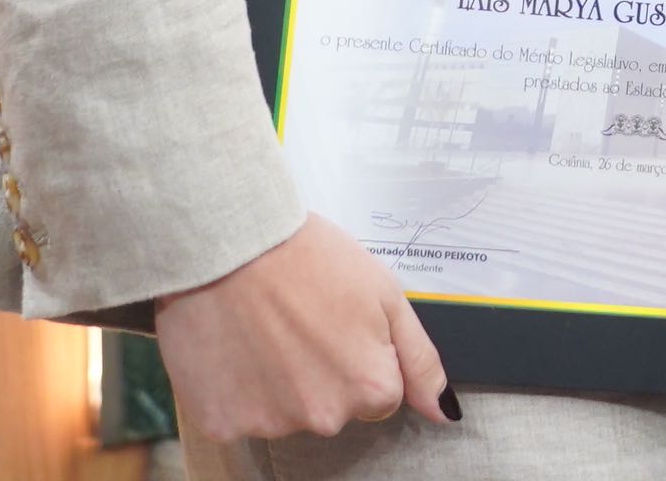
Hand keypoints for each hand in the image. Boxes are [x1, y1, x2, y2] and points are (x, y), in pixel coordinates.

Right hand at [154, 213, 453, 443]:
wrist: (231, 240)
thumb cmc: (306, 256)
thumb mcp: (385, 293)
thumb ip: (420, 359)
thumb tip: (443, 411)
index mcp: (370, 388)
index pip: (380, 393)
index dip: (358, 354)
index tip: (334, 322)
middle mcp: (324, 417)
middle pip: (332, 407)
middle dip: (320, 372)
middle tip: (298, 320)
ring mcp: (271, 424)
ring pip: (284, 412)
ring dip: (276, 380)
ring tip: (262, 327)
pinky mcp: (222, 422)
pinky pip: (237, 416)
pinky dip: (235, 389)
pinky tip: (233, 346)